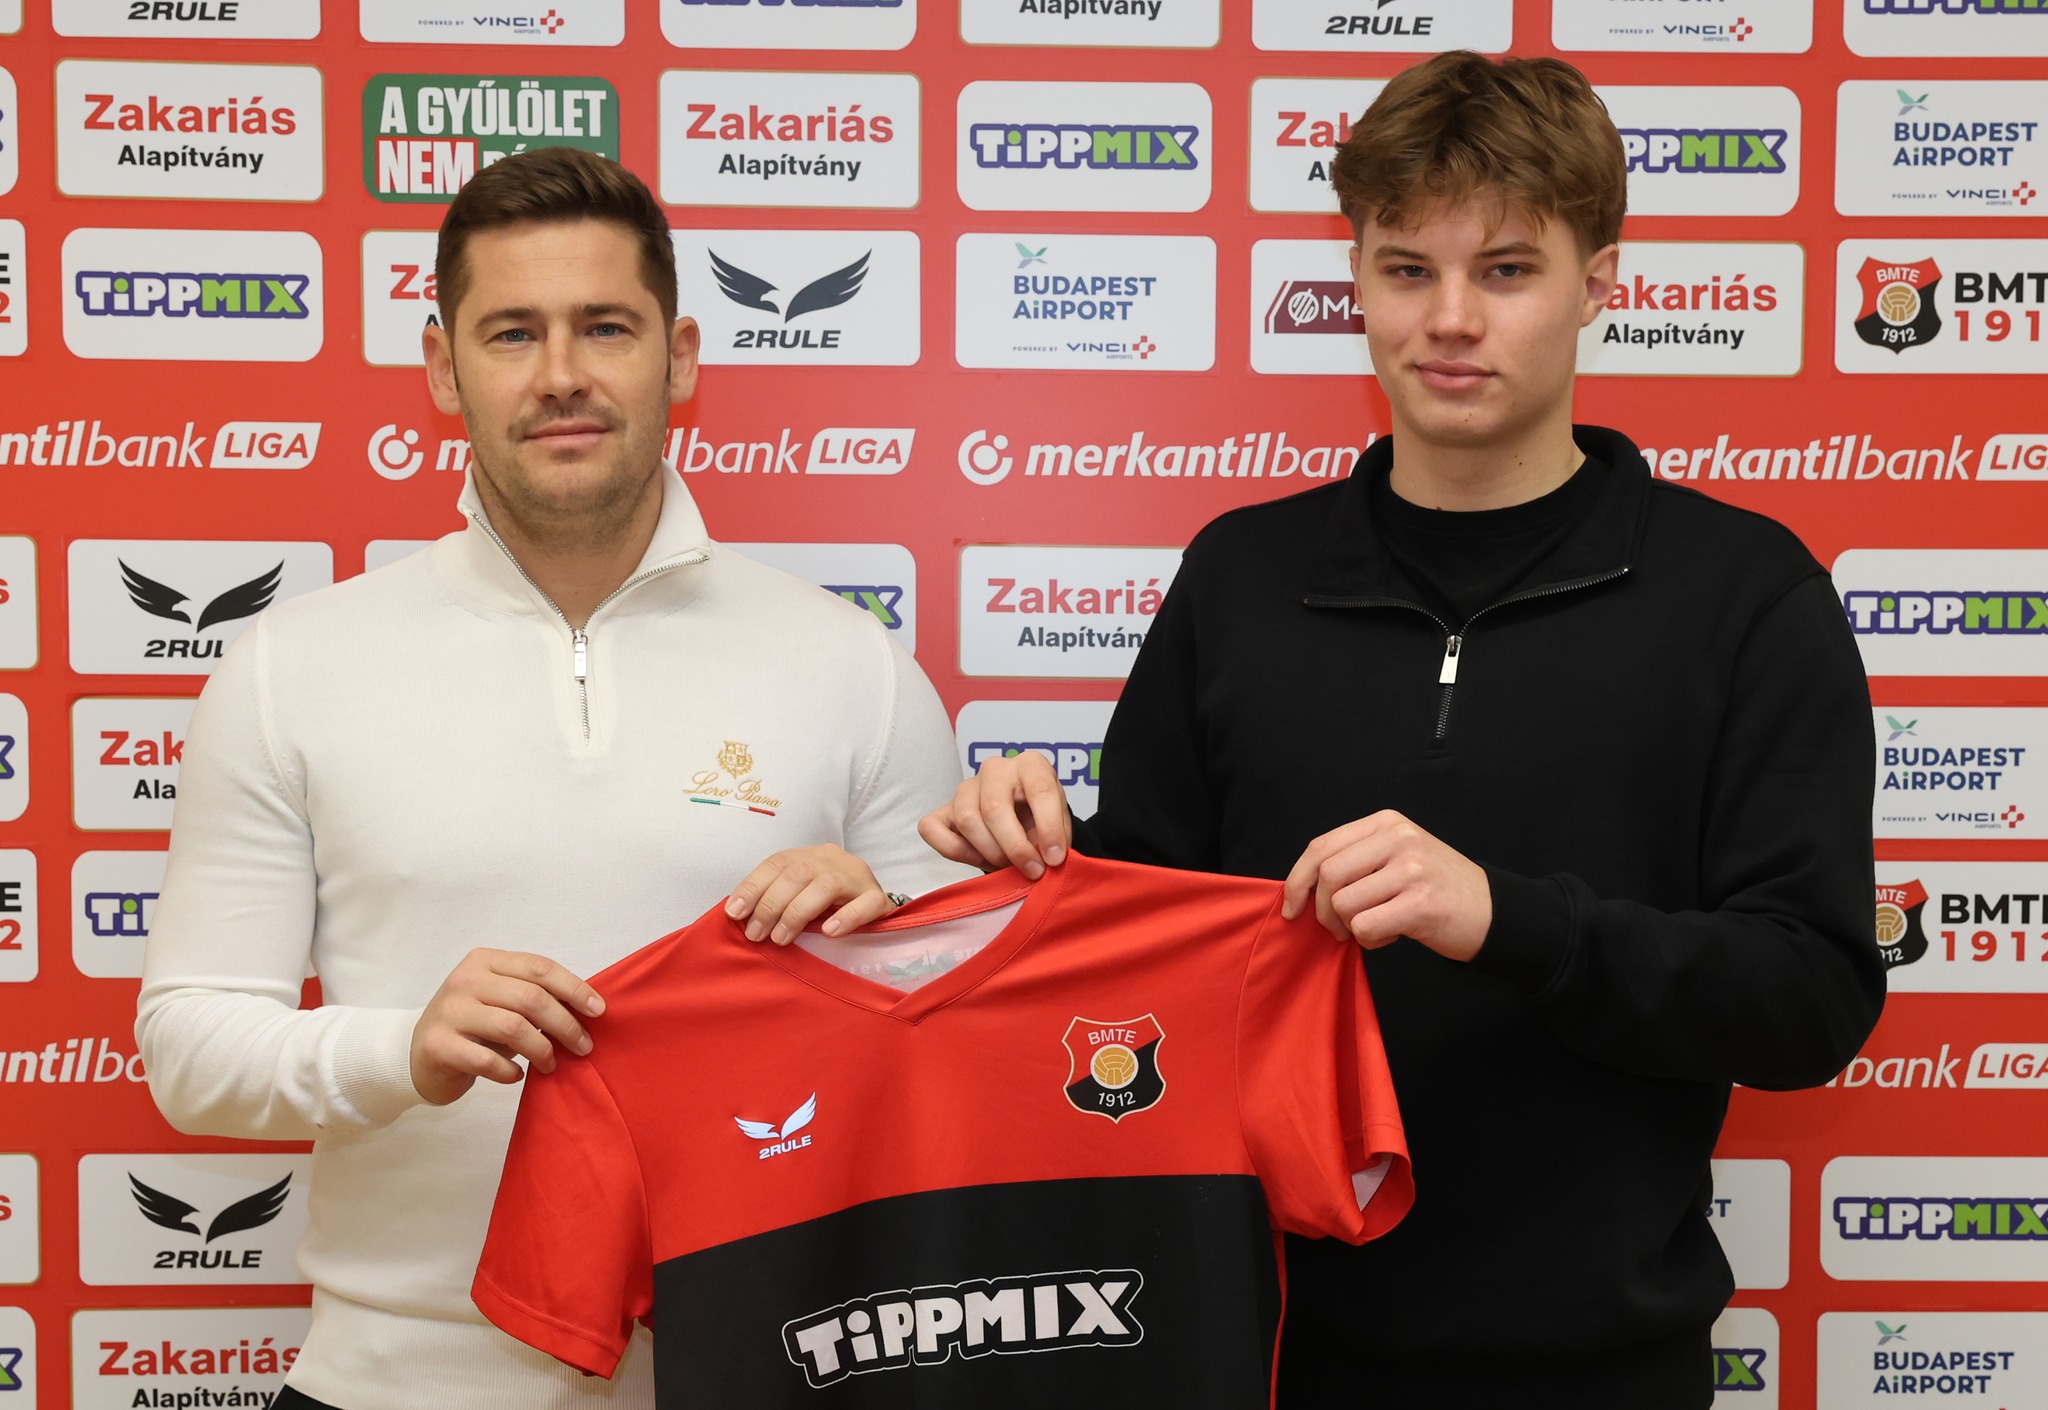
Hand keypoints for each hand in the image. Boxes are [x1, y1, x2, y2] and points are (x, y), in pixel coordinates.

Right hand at [409, 949, 604, 1105]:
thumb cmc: (472, 1026)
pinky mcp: (438, 1044)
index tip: (599, 1011)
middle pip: (530, 998)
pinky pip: (487, 1059)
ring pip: (513, 1027)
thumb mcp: (500, 1001)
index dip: (574, 988)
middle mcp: (465, 980)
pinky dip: (510, 1071)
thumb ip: (534, 997)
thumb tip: (588, 1009)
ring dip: (542, 1049)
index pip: (539, 967)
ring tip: (551, 1064)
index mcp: (486, 961)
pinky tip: (517, 1076)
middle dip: (565, 1024)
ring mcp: (449, 1011)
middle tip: (583, 1047)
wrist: (417, 1055)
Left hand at [724, 844, 900, 944]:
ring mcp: (857, 876)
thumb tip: (737, 915)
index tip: (734, 913)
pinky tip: (829, 932)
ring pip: (825, 886)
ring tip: (781, 938)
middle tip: (756, 935)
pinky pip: (864, 904)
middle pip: (797, 874)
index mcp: (808, 856)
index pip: (777, 864)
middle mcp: (831, 859)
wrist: (875, 904)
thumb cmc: (829, 904)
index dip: (752, 887)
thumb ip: (775, 898)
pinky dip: (845, 917)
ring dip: (797, 913)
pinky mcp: (878, 898)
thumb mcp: (799, 894)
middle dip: (771, 905)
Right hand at [918, 750, 1071, 878]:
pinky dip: (954, 850)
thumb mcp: (1059, 825)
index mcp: (1031, 765)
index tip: (1055, 859)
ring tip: (1006, 864)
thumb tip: (1048, 861)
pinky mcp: (943, 809)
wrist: (1022, 822)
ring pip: (967, 819)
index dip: (1049, 829)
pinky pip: (932, 828)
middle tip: (1031, 870)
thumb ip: (1056, 839)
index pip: (1040, 790)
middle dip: (1015, 847)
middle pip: (995, 807)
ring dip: (989, 851)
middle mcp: (996, 769)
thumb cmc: (1041, 820)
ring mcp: (966, 787)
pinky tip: (977, 858)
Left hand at [1281, 811, 1492, 960]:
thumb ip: (1355, 860)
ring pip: (1344, 903)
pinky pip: (1365, 927)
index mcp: (1386, 823)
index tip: (1292, 907)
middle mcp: (1399, 839)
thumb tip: (1302, 887)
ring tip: (1376, 927)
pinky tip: (1392, 936)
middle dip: (1322, 910)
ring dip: (1350, 928)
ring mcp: (1412, 869)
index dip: (1297, 879)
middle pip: (1328, 875)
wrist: (1493, 911)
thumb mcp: (1397, 856)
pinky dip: (1370, 941)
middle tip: (1337, 929)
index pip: (1321, 847)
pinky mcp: (1421, 903)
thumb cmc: (1436, 887)